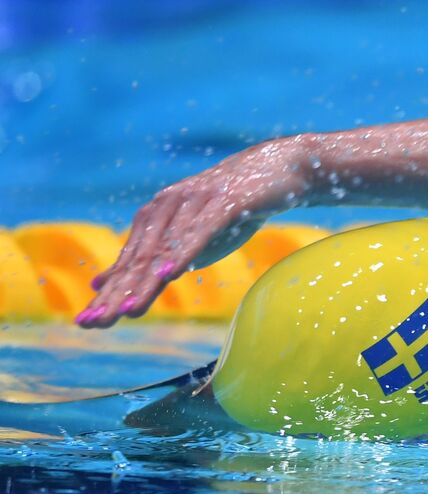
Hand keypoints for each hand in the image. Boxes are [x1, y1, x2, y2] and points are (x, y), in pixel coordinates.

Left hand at [76, 139, 309, 327]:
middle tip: (94, 322)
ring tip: (126, 310)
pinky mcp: (224, 203)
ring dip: (144, 281)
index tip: (86, 323)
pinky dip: (182, 254)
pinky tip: (168, 274)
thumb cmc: (229, 210)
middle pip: (139, 259)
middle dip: (117, 293)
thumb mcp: (189, 238)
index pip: (128, 263)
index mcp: (154, 217)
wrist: (275, 170)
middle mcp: (167, 207)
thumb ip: (149, 259)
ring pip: (165, 250)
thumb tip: (101, 284)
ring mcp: (194, 203)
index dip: (107, 294)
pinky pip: (200, 232)